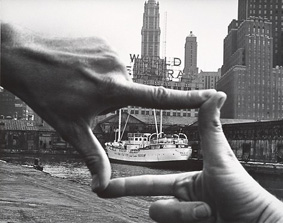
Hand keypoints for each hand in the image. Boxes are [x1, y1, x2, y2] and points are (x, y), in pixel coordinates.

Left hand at [1, 23, 215, 192]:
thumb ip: (93, 157)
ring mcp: (110, 50)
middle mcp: (118, 67)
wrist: (23, 56)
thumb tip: (103, 185)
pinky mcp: (102, 40)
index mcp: (114, 90)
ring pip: (117, 76)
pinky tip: (79, 70)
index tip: (212, 95)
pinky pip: (108, 61)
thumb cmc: (47, 93)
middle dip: (112, 100)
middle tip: (86, 97)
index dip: (189, 99)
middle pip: (127, 92)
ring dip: (104, 84)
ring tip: (81, 83)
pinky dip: (99, 70)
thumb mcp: (71, 129)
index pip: (161, 97)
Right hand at [100, 92, 282, 221]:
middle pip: (154, 204)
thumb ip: (209, 128)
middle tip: (121, 193)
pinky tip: (207, 219)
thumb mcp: (220, 157)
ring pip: (162, 215)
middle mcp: (183, 203)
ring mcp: (185, 219)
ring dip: (185, 213)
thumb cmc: (243, 191)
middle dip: (145, 197)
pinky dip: (187, 220)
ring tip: (209, 211)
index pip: (152, 183)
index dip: (128, 184)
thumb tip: (215, 94)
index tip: (109, 185)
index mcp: (186, 184)